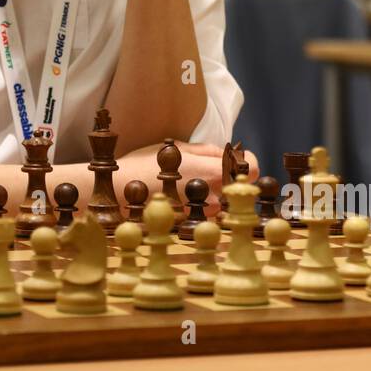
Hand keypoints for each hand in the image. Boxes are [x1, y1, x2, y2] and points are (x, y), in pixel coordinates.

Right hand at [113, 141, 258, 215]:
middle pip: (237, 186)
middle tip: (206, 170)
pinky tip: (180, 197)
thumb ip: (205, 150)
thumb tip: (225, 151)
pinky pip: (205, 212)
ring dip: (213, 192)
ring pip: (222, 200)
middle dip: (227, 177)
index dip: (245, 162)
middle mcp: (211, 195)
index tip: (233, 159)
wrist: (118, 194)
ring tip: (187, 183)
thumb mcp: (176, 147)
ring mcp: (201, 212)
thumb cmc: (145, 164)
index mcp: (211, 171)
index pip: (252, 169)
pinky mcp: (191, 223)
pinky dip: (199, 204)